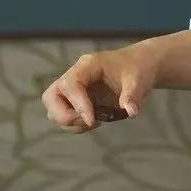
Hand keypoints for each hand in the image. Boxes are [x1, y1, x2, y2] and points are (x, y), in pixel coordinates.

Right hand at [42, 42, 157, 132]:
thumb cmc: (139, 69)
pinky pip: (65, 117)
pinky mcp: (76, 101)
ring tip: (97, 122)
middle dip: (64, 116)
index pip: (69, 84)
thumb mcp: (140, 80)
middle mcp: (76, 76)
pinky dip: (76, 125)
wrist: (140, 67)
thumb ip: (134, 95)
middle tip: (91, 122)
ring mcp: (74, 89)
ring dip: (71, 123)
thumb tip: (131, 112)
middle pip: (50, 97)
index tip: (92, 121)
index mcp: (88, 65)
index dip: (77, 104)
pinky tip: (97, 121)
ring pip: (54, 110)